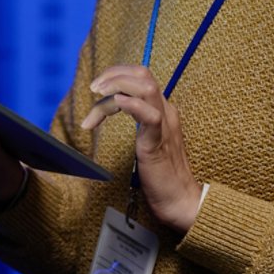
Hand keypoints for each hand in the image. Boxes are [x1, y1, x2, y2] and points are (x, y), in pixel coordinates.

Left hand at [83, 65, 202, 231]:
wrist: (179, 199)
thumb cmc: (160, 173)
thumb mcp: (146, 138)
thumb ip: (137, 119)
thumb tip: (114, 105)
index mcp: (162, 109)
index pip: (141, 75)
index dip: (117, 74)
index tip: (98, 86)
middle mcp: (165, 111)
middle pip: (143, 74)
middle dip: (114, 74)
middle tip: (94, 88)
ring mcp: (164, 125)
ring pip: (146, 87)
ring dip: (117, 85)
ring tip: (97, 94)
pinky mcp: (158, 143)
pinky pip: (150, 116)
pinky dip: (130, 104)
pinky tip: (116, 104)